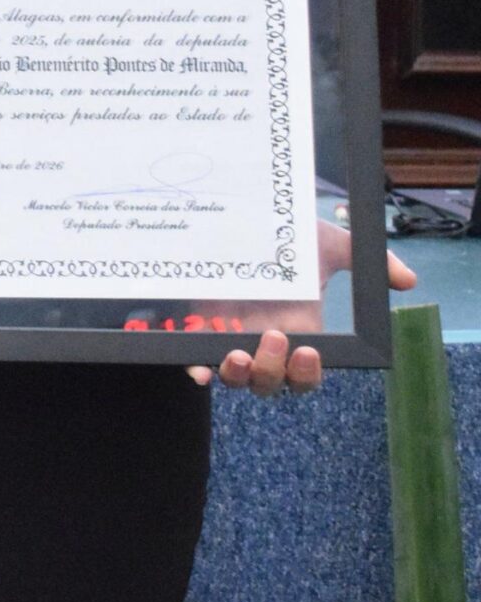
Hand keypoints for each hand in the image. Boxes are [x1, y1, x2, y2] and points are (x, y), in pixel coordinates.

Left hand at [188, 217, 417, 394]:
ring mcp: (230, 336)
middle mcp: (264, 341)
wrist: (243, 219)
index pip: (305, 374)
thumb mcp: (330, 245)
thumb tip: (408, 280)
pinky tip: (197, 367)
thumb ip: (371, 261)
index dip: (307, 374)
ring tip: (237, 354)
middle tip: (273, 338)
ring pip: (235, 378)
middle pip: (270, 382)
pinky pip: (193, 359)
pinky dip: (195, 367)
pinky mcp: (198, 325)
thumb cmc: (291, 237)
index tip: (309, 351)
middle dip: (272, 370)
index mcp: (300, 333)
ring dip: (237, 375)